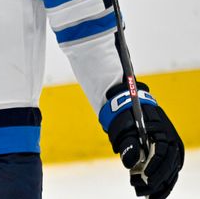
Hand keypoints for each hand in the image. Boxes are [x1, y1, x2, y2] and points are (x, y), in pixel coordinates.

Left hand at [104, 82, 183, 197]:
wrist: (132, 105)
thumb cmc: (126, 117)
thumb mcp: (123, 127)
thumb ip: (127, 144)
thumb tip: (131, 163)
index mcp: (162, 131)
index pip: (162, 153)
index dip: (155, 168)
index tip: (145, 179)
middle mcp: (171, 140)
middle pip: (169, 165)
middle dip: (157, 181)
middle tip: (143, 191)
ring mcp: (172, 148)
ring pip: (171, 171)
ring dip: (161, 186)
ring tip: (149, 197)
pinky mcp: (169, 154)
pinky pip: (169, 171)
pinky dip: (164, 183)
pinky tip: (156, 194)